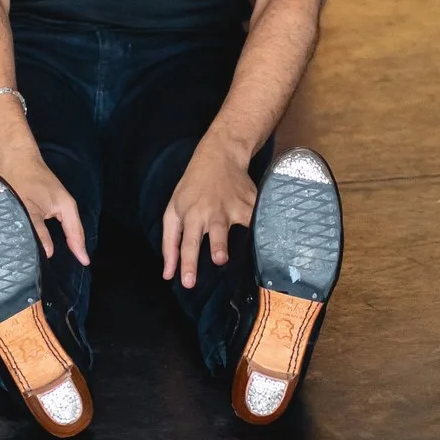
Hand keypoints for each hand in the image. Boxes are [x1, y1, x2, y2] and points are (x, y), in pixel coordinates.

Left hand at [0, 124, 89, 264]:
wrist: (9, 155)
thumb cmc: (21, 177)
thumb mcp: (28, 208)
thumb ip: (38, 232)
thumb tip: (47, 253)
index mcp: (65, 206)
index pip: (76, 233)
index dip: (79, 250)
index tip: (84, 264)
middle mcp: (61, 206)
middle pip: (69, 232)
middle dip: (70, 249)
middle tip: (68, 267)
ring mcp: (50, 204)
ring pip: (57, 228)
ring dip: (56, 242)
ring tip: (53, 261)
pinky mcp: (39, 203)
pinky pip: (47, 223)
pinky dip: (45, 234)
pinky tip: (37, 242)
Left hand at [161, 137, 257, 287]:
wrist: (219, 157)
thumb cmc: (192, 188)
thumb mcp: (172, 210)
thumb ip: (169, 243)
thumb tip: (167, 273)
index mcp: (191, 215)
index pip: (188, 243)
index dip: (188, 264)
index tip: (188, 283)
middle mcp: (213, 212)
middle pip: (216, 232)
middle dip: (218, 245)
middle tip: (219, 259)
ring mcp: (234, 206)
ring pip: (242, 224)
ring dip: (246, 236)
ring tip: (252, 248)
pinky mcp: (251, 202)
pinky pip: (259, 218)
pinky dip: (265, 227)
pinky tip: (272, 238)